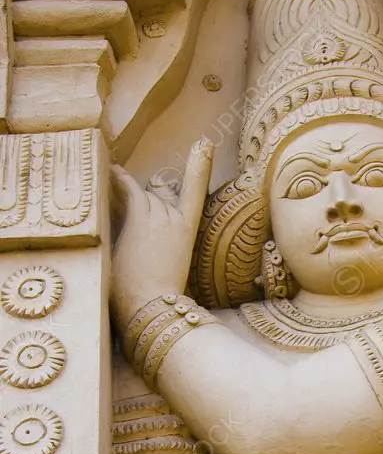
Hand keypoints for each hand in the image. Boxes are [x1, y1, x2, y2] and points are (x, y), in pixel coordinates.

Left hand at [110, 139, 213, 328]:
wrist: (154, 309)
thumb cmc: (154, 302)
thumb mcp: (163, 275)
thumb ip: (152, 252)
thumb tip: (132, 246)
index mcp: (186, 236)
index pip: (193, 195)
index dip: (199, 168)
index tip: (204, 144)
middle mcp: (176, 221)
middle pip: (156, 198)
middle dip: (141, 204)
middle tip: (120, 200)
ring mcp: (160, 218)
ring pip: (141, 195)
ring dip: (124, 192)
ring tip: (107, 172)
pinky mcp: (142, 219)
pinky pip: (130, 188)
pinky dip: (119, 176)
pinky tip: (108, 166)